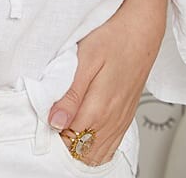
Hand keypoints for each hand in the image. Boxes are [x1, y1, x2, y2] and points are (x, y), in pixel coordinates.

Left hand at [48, 0, 168, 165]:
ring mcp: (120, 121)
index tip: (44, 118)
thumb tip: (55, 121)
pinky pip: (110, 147)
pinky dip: (95, 147)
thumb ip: (70, 94)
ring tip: (67, 123)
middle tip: (54, 119)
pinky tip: (85, 131)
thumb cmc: (113, 39)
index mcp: (98, 108)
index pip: (68, 140)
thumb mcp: (85, 60)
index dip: (52, 133)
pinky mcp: (126, 118)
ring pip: (96, 153)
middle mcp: (111, 120)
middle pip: (82, 151)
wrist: (141, 31)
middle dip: (64, 142)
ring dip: (79, 145)